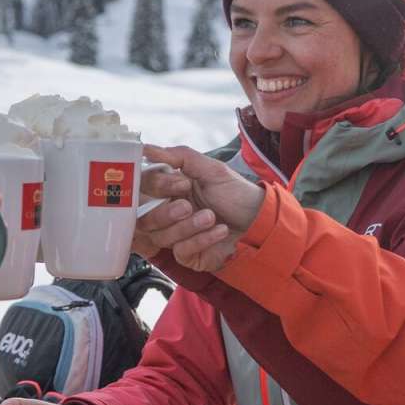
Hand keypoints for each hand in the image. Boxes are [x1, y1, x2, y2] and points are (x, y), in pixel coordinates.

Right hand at [138, 145, 263, 271]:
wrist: (260, 221)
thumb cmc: (236, 194)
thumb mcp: (211, 169)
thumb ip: (179, 157)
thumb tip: (146, 148)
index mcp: (169, 191)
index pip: (143, 189)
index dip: (156, 187)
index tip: (182, 183)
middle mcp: (168, 214)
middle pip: (144, 219)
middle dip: (165, 213)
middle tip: (188, 206)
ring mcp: (176, 236)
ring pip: (161, 237)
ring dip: (187, 227)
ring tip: (211, 217)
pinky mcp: (188, 256)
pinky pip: (181, 252)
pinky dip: (201, 240)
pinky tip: (219, 231)